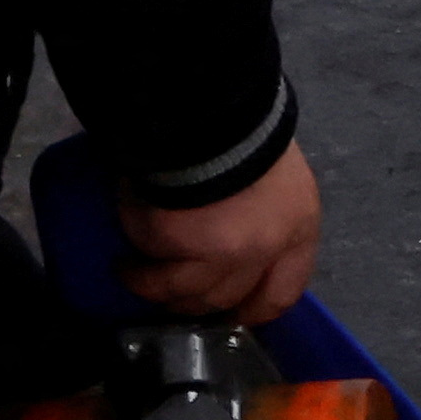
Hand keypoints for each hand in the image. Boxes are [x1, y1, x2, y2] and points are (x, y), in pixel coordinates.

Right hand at [117, 143, 320, 324]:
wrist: (206, 106)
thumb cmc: (242, 128)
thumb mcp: (270, 169)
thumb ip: (258, 207)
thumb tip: (227, 221)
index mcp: (296, 227)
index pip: (282, 292)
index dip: (255, 308)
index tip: (235, 313)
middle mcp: (264, 249)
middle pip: (228, 298)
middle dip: (198, 304)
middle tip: (175, 297)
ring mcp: (221, 254)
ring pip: (186, 292)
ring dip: (158, 291)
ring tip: (133, 275)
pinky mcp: (177, 247)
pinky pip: (153, 268)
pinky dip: (137, 270)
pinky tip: (123, 261)